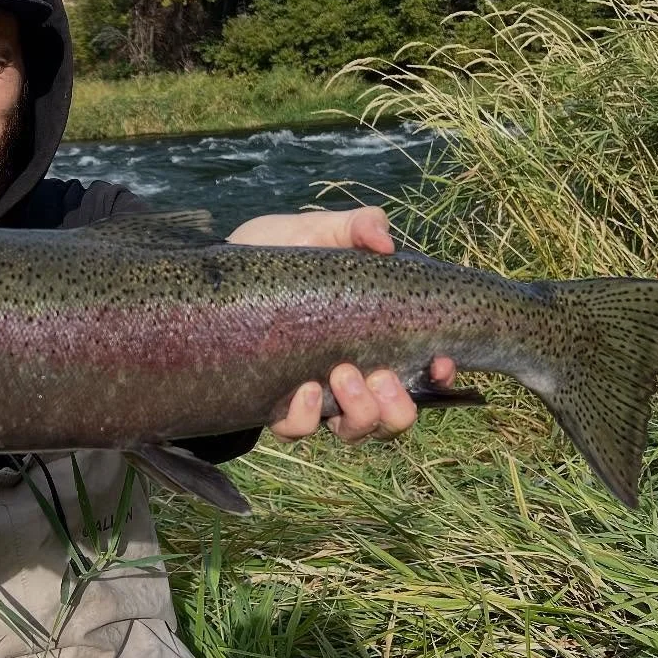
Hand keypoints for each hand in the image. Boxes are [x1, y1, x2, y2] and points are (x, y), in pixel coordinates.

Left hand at [227, 206, 456, 444]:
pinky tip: (304, 389)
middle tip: (378, 374)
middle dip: (397, 407)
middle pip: (393, 419)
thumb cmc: (278, 252)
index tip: (441, 362)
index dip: (440, 379)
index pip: (421, 374)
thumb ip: (358, 226)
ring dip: (361, 412)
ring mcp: (315, 394)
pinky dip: (307, 418)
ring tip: (342, 373)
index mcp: (373, 339)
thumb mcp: (319, 230)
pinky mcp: (274, 403)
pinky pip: (298, 430)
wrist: (215, 274)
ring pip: (355, 431)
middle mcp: (350, 376)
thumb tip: (385, 242)